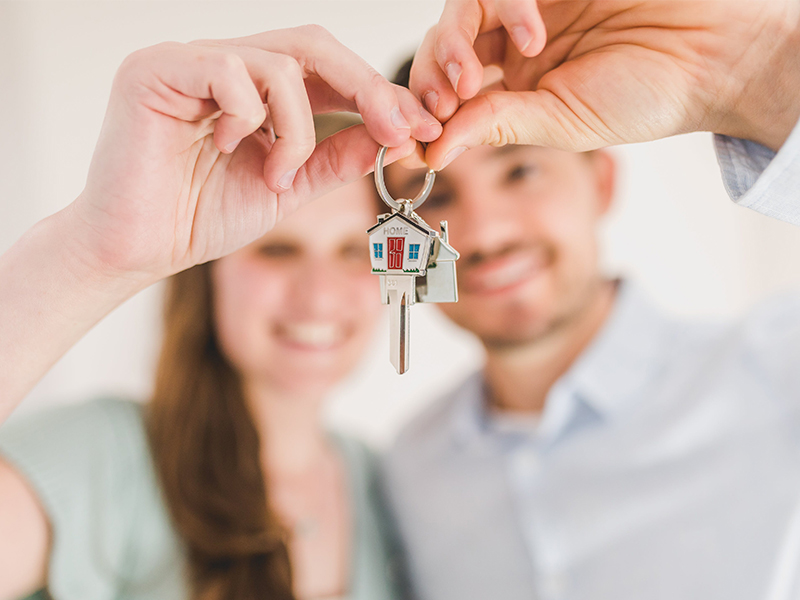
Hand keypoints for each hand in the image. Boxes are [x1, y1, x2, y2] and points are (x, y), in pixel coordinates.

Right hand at [72, 26, 441, 282]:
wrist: (139, 249)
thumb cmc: (202, 217)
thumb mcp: (289, 187)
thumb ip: (335, 158)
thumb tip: (391, 135)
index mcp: (255, 89)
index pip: (327, 70)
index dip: (377, 94)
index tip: (419, 128)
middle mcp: (224, 65)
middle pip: (313, 45)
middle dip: (366, 89)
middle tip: (398, 129)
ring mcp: (189, 61)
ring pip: (279, 64)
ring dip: (297, 129)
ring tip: (277, 176)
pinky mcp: (157, 69)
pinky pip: (228, 71)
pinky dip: (249, 117)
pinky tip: (228, 149)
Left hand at [410, 0, 799, 168]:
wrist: (709, 54)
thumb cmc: (645, 96)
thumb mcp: (560, 123)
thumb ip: (496, 126)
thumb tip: (432, 153)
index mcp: (514, 89)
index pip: (450, 95)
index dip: (423, 115)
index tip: (410, 144)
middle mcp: (513, 47)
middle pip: (443, 49)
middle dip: (429, 80)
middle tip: (440, 106)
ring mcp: (527, 9)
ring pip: (460, 12)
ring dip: (455, 45)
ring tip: (473, 80)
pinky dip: (506, 6)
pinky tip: (533, 35)